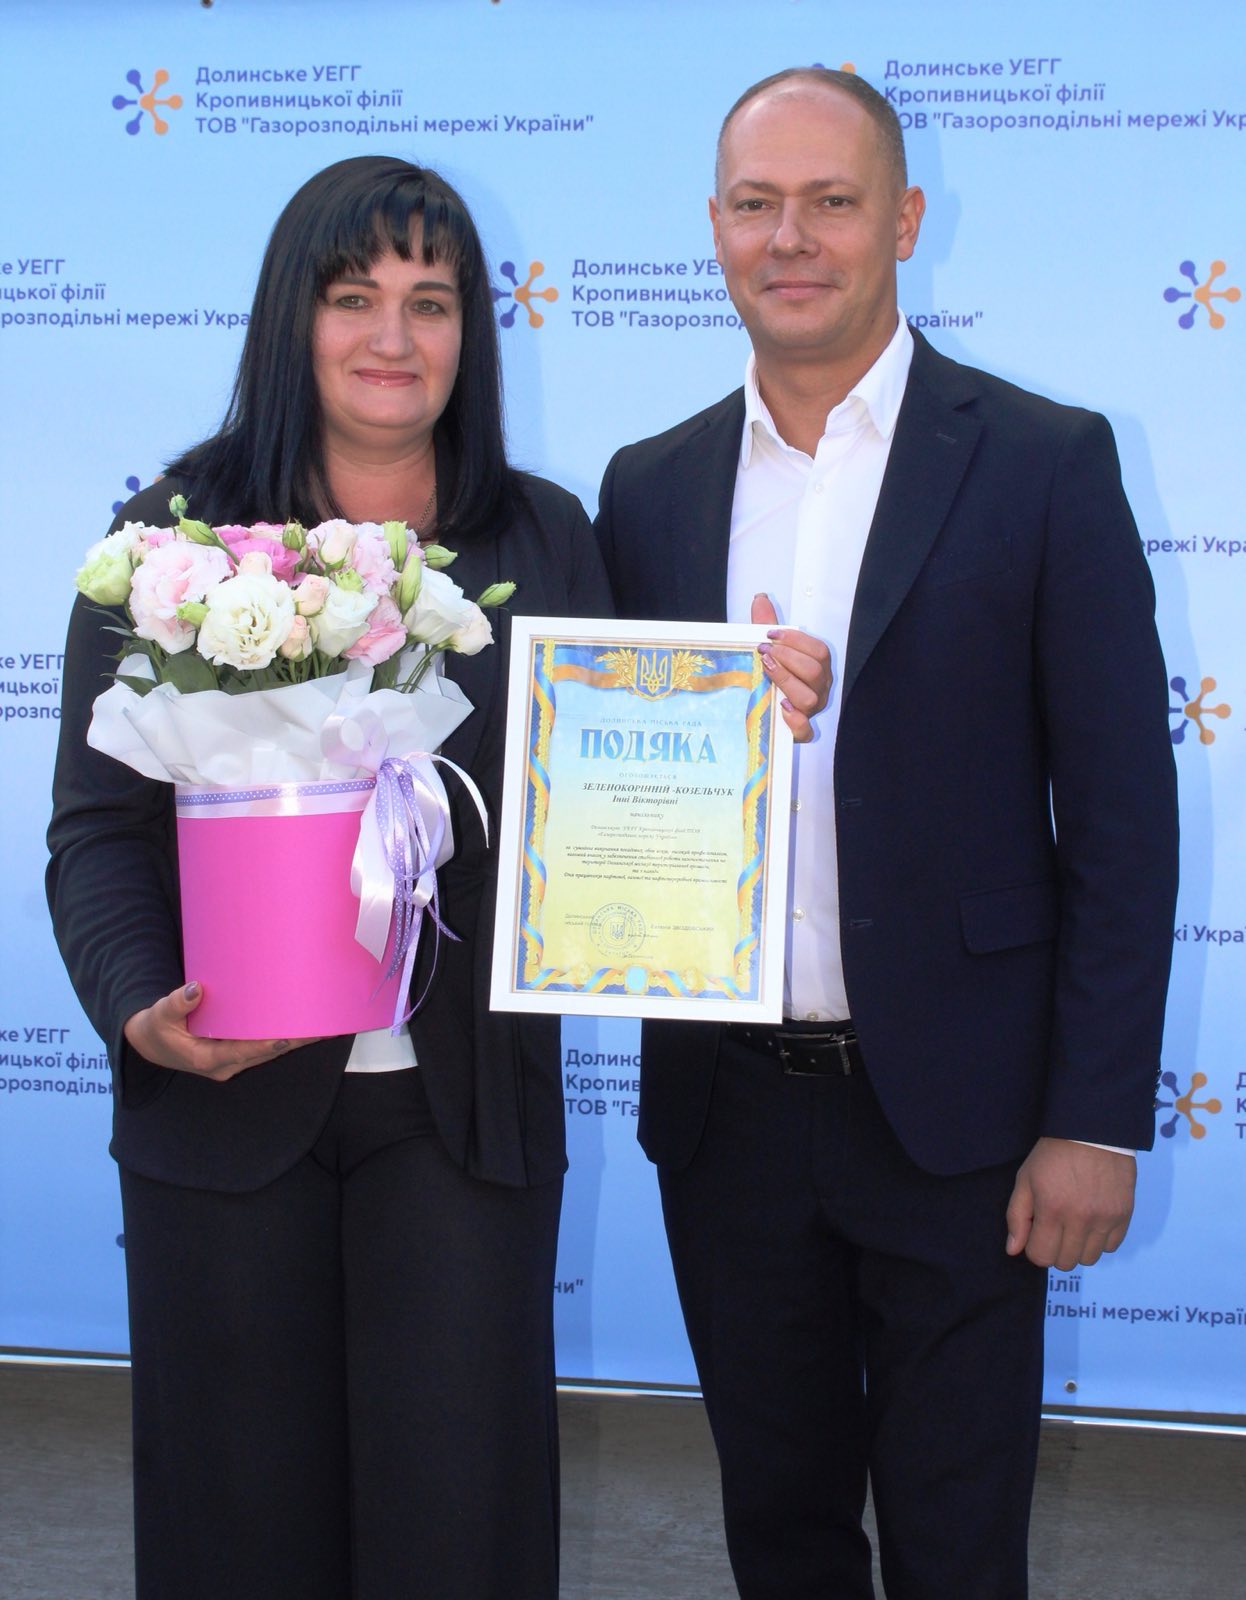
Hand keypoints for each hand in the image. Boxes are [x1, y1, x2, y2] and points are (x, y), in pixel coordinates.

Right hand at [123, 981, 316, 1082]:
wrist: (153, 1045)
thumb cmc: (156, 1027)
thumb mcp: (159, 1015)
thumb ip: (176, 1003)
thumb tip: (195, 989)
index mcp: (205, 1058)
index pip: (240, 1052)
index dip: (263, 1047)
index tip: (285, 1039)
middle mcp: (224, 1064)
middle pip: (263, 1054)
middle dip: (291, 1043)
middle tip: (319, 1030)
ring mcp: (232, 1062)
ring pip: (268, 1054)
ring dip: (293, 1042)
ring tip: (322, 1028)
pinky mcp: (237, 1055)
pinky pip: (264, 1049)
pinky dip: (283, 1040)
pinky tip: (304, 1030)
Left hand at [751, 594, 831, 743]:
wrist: (760, 712)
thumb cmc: (770, 677)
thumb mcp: (768, 650)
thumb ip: (766, 625)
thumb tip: (760, 599)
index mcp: (818, 667)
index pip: (818, 651)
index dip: (796, 640)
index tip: (770, 634)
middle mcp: (819, 689)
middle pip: (815, 672)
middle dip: (788, 658)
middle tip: (763, 652)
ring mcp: (812, 710)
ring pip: (809, 697)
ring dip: (786, 681)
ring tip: (766, 670)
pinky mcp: (800, 732)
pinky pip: (806, 731)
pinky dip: (795, 721)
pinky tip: (781, 707)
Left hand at [1005, 1137, 1136, 1269]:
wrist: (1091, 1131)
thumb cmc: (1052, 1154)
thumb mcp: (1025, 1179)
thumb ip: (1017, 1217)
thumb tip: (1014, 1250)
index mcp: (1052, 1209)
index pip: (1041, 1256)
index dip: (1035, 1248)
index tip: (1037, 1234)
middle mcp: (1081, 1219)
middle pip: (1065, 1262)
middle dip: (1055, 1249)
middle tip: (1054, 1227)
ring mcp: (1105, 1218)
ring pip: (1089, 1259)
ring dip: (1078, 1247)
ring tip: (1074, 1224)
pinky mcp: (1124, 1214)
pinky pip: (1111, 1246)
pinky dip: (1100, 1240)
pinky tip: (1092, 1220)